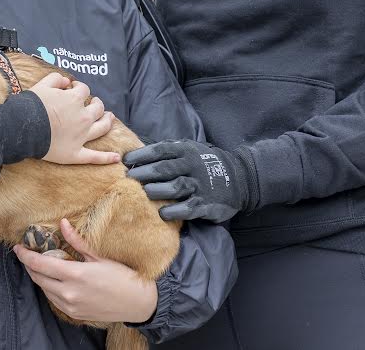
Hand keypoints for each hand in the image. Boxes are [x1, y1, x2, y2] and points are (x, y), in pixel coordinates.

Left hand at [13, 218, 157, 323]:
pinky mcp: (73, 313)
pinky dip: (49, 287)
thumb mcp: (99, 256)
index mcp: (74, 274)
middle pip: (38, 277)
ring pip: (44, 289)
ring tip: (40, 264)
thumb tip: (63, 224)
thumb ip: (77, 241)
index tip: (18, 248)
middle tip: (27, 253)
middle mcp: (68, 292)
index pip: (40, 264)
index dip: (25, 256)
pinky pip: (53, 299)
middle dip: (29, 265)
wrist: (137, 303)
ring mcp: (70, 305)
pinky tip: (54, 279)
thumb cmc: (121, 276)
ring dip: (39, 276)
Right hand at [30, 73, 119, 164]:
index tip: (74, 89)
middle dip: (97, 104)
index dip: (79, 88)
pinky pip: (94, 157)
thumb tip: (66, 81)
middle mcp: (83, 117)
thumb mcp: (42, 85)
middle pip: (98, 108)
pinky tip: (117, 158)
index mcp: (75, 100)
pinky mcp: (75, 153)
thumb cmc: (31, 106)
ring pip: (102, 128)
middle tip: (95, 103)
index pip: (84, 90)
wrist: (21, 128)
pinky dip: (106, 158)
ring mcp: (81, 136)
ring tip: (110, 118)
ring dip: (108, 122)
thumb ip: (56, 78)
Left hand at [124, 140, 255, 222]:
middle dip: (144, 173)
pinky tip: (162, 213)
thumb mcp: (191, 150)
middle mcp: (192, 166)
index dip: (141, 155)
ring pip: (175, 186)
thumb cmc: (205, 164)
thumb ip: (169, 151)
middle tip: (128, 178)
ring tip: (144, 193)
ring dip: (157, 190)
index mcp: (186, 151)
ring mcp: (200, 185)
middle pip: (164, 168)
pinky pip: (188, 208)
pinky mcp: (206, 203)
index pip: (160, 151)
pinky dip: (174, 211)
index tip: (126, 160)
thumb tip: (140, 154)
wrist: (239, 178)